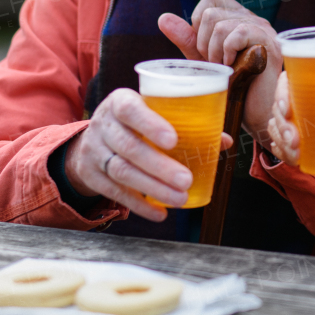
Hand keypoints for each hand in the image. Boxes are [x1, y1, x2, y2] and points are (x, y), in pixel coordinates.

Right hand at [63, 88, 232, 221]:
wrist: (91, 140)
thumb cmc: (133, 123)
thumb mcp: (150, 112)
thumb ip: (184, 123)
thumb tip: (223, 141)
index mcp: (120, 102)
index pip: (130, 110)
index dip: (150, 125)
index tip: (174, 140)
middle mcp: (103, 125)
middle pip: (129, 147)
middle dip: (159, 166)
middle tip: (186, 180)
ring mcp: (94, 151)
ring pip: (121, 171)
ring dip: (153, 188)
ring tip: (180, 197)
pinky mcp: (90, 175)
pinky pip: (114, 192)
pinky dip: (139, 205)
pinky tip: (160, 213)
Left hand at [158, 0, 282, 142]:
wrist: (252, 113)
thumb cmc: (230, 86)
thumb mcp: (202, 59)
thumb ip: (186, 38)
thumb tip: (163, 17)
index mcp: (238, 17)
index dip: (198, 22)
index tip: (206, 50)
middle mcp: (252, 18)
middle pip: (211, 13)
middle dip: (203, 43)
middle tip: (216, 65)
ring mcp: (263, 29)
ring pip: (221, 25)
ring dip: (214, 52)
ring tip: (224, 69)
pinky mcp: (269, 42)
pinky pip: (238, 33)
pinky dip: (228, 53)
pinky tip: (234, 68)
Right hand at [266, 71, 314, 256]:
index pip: (291, 81)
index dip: (281, 91)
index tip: (287, 110)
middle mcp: (309, 106)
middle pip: (280, 107)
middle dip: (281, 124)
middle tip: (294, 140)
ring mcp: (305, 127)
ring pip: (277, 127)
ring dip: (279, 140)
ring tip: (295, 154)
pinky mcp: (305, 147)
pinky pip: (281, 146)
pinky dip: (281, 152)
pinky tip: (291, 159)